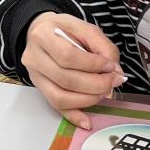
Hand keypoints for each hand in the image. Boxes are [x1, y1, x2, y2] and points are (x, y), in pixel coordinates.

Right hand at [21, 12, 124, 129]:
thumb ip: (102, 46)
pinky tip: (87, 121)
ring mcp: (34, 76)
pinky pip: (56, 107)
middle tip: (113, 81)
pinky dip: (73, 116)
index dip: (93, 65)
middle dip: (95, 84)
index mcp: (43, 35)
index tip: (111, 66)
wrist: (40, 32)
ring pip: (59, 97)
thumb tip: (115, 71)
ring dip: (87, 99)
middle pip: (65, 79)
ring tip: (104, 92)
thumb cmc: (63, 30)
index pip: (68, 56)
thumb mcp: (84, 28)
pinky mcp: (40, 90)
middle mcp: (34, 58)